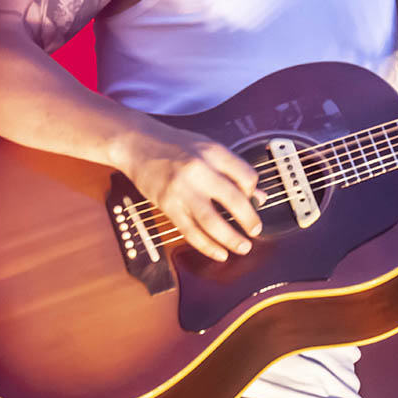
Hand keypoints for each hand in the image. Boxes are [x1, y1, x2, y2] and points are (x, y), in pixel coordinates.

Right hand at [121, 121, 263, 261]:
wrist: (138, 144)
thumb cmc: (177, 145)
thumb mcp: (209, 148)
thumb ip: (234, 170)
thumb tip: (259, 197)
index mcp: (214, 153)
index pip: (246, 176)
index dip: (253, 191)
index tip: (253, 199)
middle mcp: (199, 170)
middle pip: (233, 200)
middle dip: (249, 220)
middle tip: (255, 231)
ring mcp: (182, 190)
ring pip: (211, 221)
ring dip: (230, 239)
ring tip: (243, 248)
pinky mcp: (167, 205)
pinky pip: (190, 231)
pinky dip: (207, 246)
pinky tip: (219, 253)